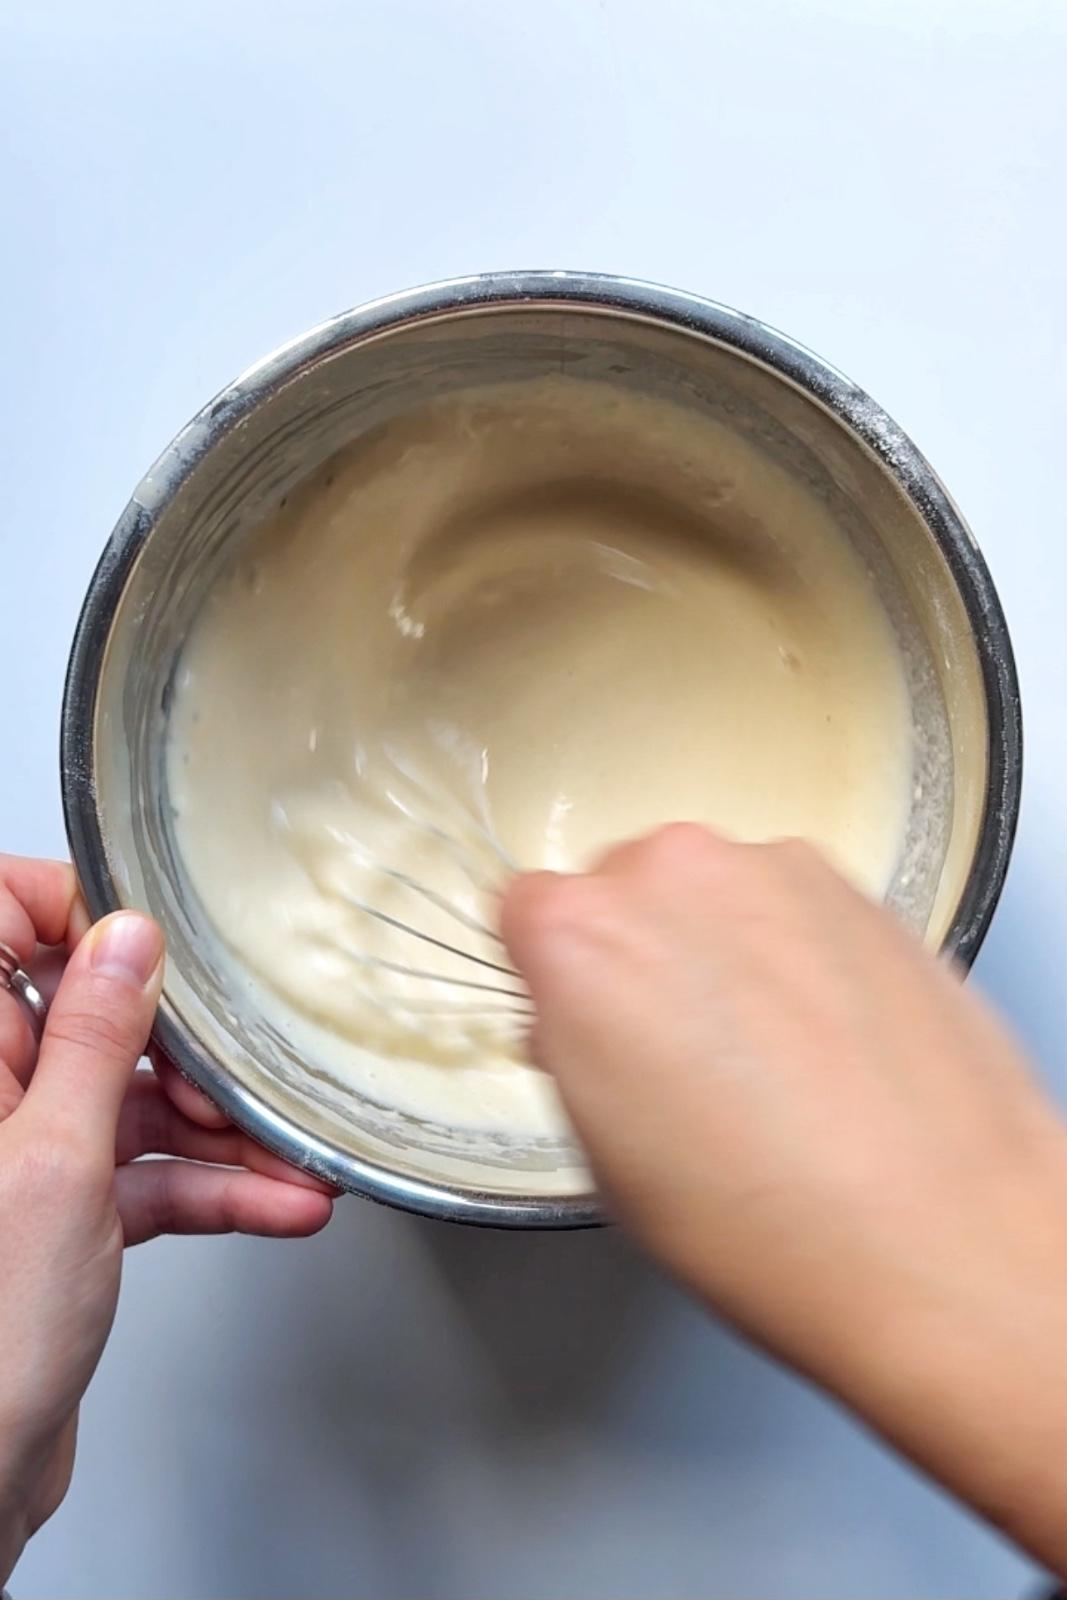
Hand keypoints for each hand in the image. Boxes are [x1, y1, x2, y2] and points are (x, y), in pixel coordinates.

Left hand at [0, 855, 334, 1584]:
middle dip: (185, 1047)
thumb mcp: (57, 1163)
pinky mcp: (63, 1208)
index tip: (153, 939)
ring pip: (135, 1100)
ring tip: (292, 1154)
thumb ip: (97, 1040)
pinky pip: (149, 1171)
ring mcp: (27, 1151)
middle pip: (95, 1016)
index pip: (3, 918)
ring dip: (222, 1131)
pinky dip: (213, 1187)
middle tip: (235, 1080)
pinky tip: (279, 1202)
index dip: (75, 914)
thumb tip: (125, 938)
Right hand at [503, 825, 1066, 1571]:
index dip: (551, 972)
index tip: (575, 1011)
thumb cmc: (768, 1226)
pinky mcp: (862, 888)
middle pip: (622, 889)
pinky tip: (825, 1043)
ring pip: (714, 893)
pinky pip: (793, 904)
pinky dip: (798, 952)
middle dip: (639, 954)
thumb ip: (572, 1049)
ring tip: (768, 1057)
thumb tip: (579, 1021)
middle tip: (675, 1051)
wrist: (939, 1238)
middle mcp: (672, 876)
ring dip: (723, 949)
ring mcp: (775, 873)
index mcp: (579, 938)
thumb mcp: (603, 1153)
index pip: (525, 910)